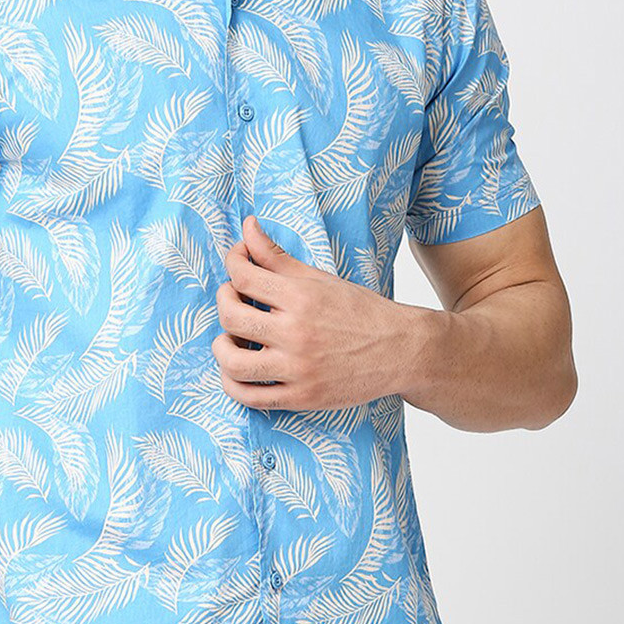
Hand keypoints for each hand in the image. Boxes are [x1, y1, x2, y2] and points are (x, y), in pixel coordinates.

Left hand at [212, 214, 430, 411]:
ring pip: (233, 362)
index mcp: (302, 297)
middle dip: (223, 302)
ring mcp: (298, 369)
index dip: (231, 263)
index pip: (242, 276)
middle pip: (231, 316)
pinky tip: (238, 371)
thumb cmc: (360, 310)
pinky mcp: (302, 398)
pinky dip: (233, 385)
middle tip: (233, 299)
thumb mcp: (320, 278)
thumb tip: (248, 225)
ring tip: (231, 338)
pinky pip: (251, 398)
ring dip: (222, 347)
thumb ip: (277, 256)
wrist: (401, 351)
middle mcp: (297, 333)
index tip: (236, 263)